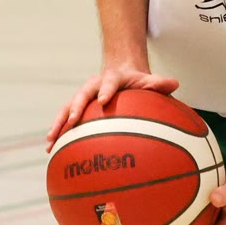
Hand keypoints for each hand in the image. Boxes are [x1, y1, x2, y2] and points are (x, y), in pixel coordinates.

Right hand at [46, 67, 180, 149]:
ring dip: (59, 124)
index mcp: (112, 78)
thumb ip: (159, 83)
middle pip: (82, 95)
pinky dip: (58, 132)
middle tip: (73, 121)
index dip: (106, 90)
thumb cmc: (137, 83)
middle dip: (76, 107)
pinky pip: (65, 120)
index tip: (103, 100)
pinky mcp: (77, 108)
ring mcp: (83, 97)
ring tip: (51, 141)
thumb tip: (174, 83)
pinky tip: (50, 150)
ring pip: (68, 108)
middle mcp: (94, 86)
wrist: (120, 74)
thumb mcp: (149, 80)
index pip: (108, 82)